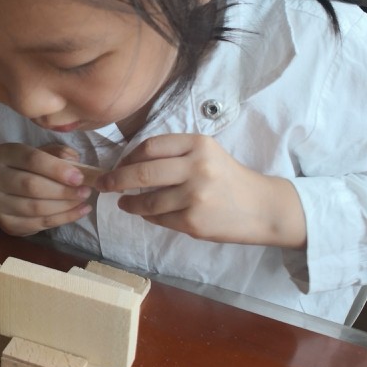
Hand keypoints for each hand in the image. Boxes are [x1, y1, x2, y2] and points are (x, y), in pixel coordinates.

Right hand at [0, 143, 92, 235]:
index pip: (31, 160)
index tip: (79, 177)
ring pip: (35, 208)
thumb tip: (76, 167)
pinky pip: (37, 224)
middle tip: (85, 191)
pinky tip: (78, 212)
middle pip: (31, 186)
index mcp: (4, 154)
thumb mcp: (43, 153)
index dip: (57, 169)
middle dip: (63, 191)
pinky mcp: (6, 223)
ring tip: (84, 201)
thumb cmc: (30, 167)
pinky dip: (62, 219)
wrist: (7, 189)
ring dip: (64, 207)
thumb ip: (59, 155)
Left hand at [97, 134, 306, 248]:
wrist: (261, 207)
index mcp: (198, 144)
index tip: (119, 164)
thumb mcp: (208, 154)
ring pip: (147, 200)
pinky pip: (159, 218)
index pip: (150, 146)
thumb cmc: (229, 179)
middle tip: (104, 184)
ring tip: (124, 203)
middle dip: (116, 179)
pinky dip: (148, 216)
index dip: (129, 156)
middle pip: (142, 172)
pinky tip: (147, 213)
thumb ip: (175, 155)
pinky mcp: (193, 221)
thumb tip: (130, 163)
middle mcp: (196, 167)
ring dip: (130, 203)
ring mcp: (194, 196)